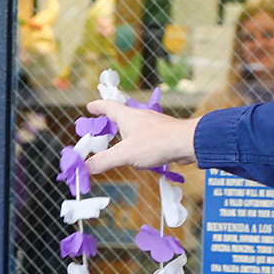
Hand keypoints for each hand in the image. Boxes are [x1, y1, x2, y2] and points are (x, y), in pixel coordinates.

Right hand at [80, 100, 200, 175]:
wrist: (187, 143)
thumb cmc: (157, 143)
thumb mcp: (124, 154)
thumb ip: (103, 161)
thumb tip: (86, 167)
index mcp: (127, 116)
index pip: (108, 106)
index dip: (97, 106)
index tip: (89, 107)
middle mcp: (140, 116)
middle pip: (120, 115)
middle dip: (109, 121)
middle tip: (101, 129)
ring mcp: (152, 124)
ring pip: (134, 124)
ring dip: (123, 131)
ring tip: (118, 142)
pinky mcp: (163, 133)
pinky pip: (145, 134)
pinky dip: (136, 140)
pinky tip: (139, 151)